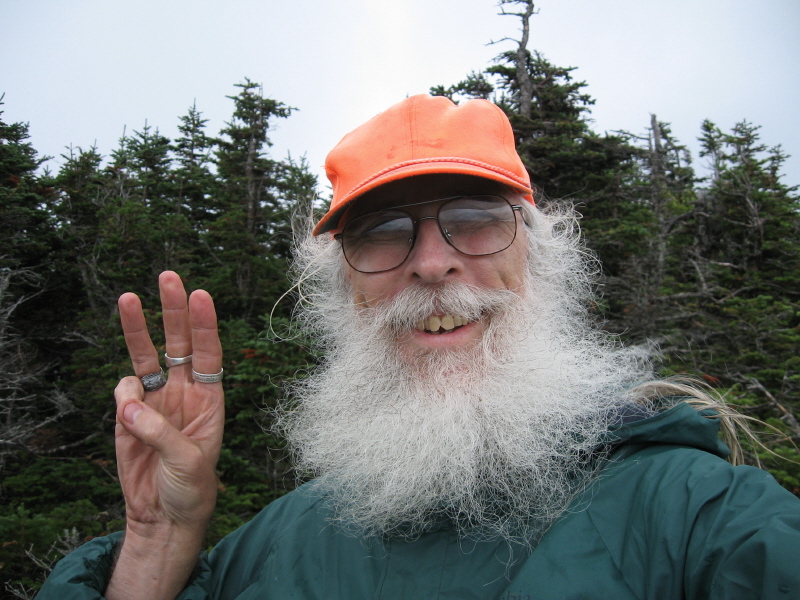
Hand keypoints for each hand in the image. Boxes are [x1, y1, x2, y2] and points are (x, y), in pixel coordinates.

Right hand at [107, 271, 223, 598]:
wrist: (163, 516)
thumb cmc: (191, 488)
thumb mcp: (187, 462)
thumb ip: (160, 432)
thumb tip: (130, 404)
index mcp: (209, 398)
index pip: (208, 353)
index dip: (204, 325)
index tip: (200, 296)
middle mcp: (183, 392)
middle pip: (178, 342)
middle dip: (173, 310)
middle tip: (168, 276)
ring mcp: (155, 400)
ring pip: (145, 356)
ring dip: (138, 329)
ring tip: (129, 299)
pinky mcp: (128, 415)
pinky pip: (122, 391)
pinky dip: (122, 393)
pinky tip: (128, 414)